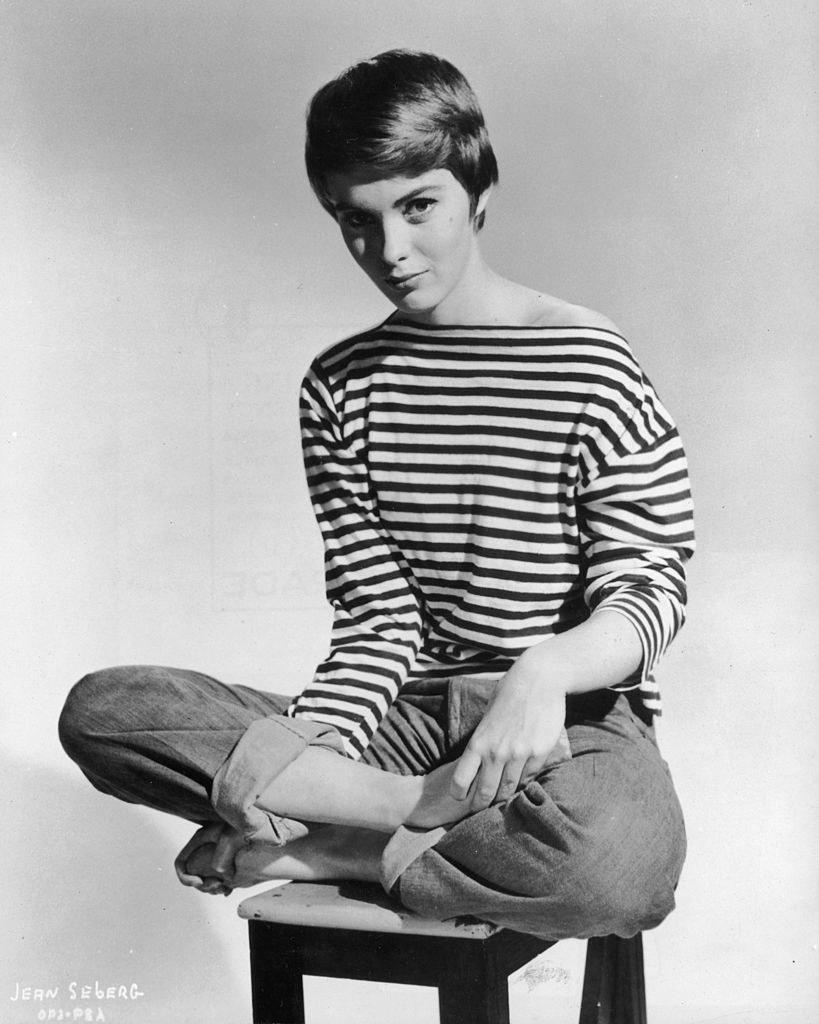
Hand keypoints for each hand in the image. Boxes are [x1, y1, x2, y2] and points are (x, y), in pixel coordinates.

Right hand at [174, 822, 246, 894]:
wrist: (258, 821)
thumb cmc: (245, 823)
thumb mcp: (231, 836)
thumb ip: (222, 857)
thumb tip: (224, 878)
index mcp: (200, 840)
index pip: (181, 863)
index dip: (186, 877)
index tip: (199, 882)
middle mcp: (204, 848)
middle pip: (193, 875)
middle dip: (203, 885)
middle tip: (219, 886)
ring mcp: (214, 854)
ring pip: (205, 879)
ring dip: (212, 888)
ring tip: (225, 888)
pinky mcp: (225, 860)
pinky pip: (216, 879)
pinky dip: (220, 886)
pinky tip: (229, 889)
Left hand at [450, 655, 568, 811]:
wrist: (539, 679)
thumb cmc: (510, 693)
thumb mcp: (488, 716)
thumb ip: (483, 739)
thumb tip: (478, 759)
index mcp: (479, 742)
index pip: (462, 778)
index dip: (459, 793)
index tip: (459, 799)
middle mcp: (497, 752)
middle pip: (486, 791)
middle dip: (481, 805)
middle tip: (479, 812)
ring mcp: (519, 754)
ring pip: (509, 788)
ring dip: (504, 799)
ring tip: (501, 804)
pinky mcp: (539, 753)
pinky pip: (530, 776)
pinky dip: (525, 782)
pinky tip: (522, 786)